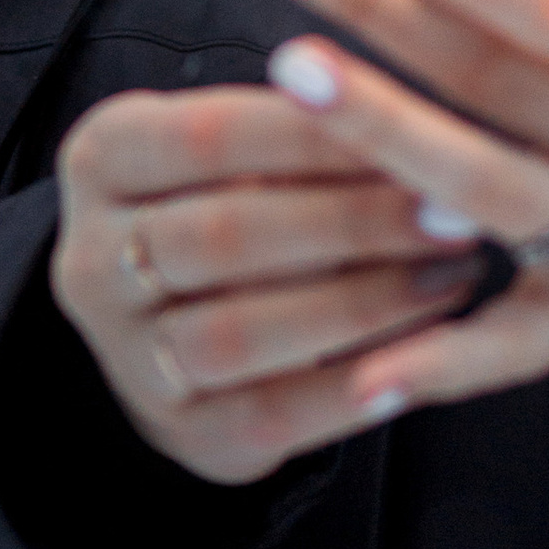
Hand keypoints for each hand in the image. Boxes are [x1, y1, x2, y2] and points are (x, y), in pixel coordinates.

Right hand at [49, 84, 485, 484]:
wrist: (177, 326)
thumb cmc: (240, 203)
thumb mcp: (244, 147)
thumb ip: (308, 128)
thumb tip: (423, 118)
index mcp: (105, 157)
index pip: (208, 136)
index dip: (317, 135)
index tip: (416, 126)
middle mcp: (92, 258)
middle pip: (225, 235)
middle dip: (354, 222)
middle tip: (456, 211)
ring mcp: (126, 354)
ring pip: (240, 331)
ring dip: (363, 305)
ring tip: (454, 276)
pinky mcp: (180, 431)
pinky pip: (270, 413)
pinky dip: (354, 388)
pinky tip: (428, 359)